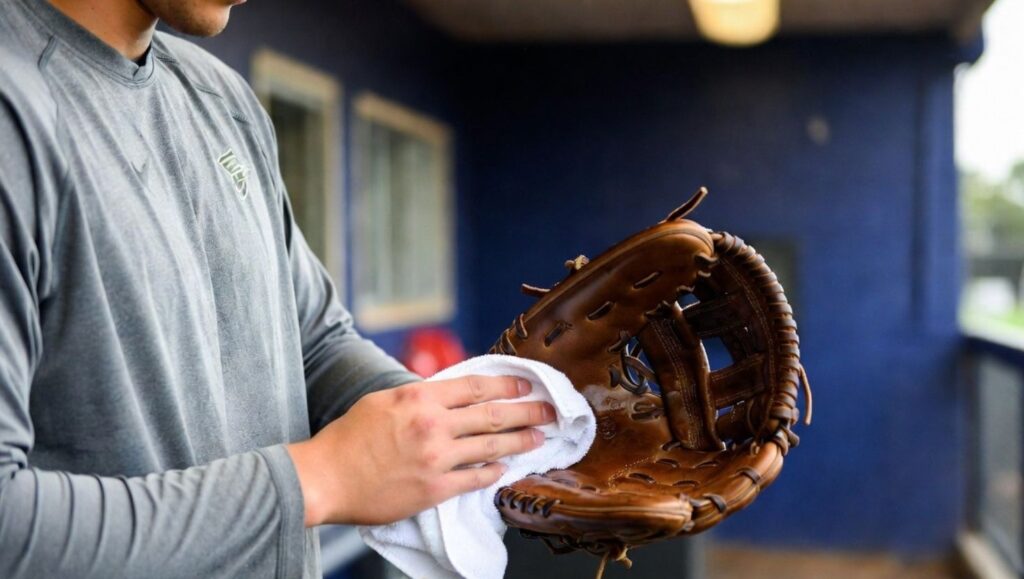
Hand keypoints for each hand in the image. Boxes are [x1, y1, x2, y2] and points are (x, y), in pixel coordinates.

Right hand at [285, 376, 554, 525]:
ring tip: (540, 437)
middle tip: (550, 409)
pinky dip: (494, 472)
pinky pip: (474, 480)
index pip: (475, 386)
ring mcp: (436, 459)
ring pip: (491, 447)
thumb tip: (447, 395)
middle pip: (492, 415)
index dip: (506, 383)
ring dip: (521, 441)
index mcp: (419, 399)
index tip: (526, 383)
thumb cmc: (347, 438)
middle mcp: (433, 425)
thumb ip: (418, 397)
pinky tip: (507, 469)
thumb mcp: (382, 401)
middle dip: (527, 410)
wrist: (324, 478)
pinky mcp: (434, 490)